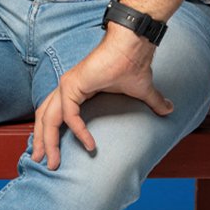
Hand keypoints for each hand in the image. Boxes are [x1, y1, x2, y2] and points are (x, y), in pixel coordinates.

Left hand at [30, 27, 172, 170]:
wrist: (133, 46)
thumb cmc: (134, 64)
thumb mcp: (142, 91)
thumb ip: (152, 102)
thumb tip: (169, 110)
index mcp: (74, 90)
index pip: (52, 115)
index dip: (48, 133)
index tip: (51, 153)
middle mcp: (65, 88)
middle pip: (44, 118)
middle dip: (40, 142)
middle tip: (40, 162)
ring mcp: (67, 86)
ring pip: (48, 118)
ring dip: (47, 141)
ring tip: (52, 163)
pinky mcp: (73, 85)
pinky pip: (70, 114)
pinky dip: (78, 131)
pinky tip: (89, 145)